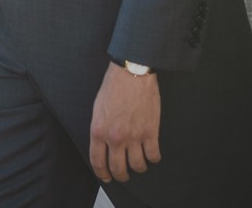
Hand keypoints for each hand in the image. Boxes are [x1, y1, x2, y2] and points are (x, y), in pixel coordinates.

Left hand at [89, 62, 161, 182]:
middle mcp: (116, 138)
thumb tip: (103, 146)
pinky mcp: (151, 132)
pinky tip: (151, 155)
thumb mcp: (97, 109)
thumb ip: (100, 130)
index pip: (98, 161)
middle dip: (120, 176)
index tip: (106, 176)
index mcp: (99, 131)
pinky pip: (153, 155)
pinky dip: (153, 159)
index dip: (102, 173)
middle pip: (118, 168)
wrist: (132, 74)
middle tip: (122, 175)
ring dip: (138, 168)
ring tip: (138, 165)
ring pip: (137, 165)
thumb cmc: (113, 87)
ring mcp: (134, 136)